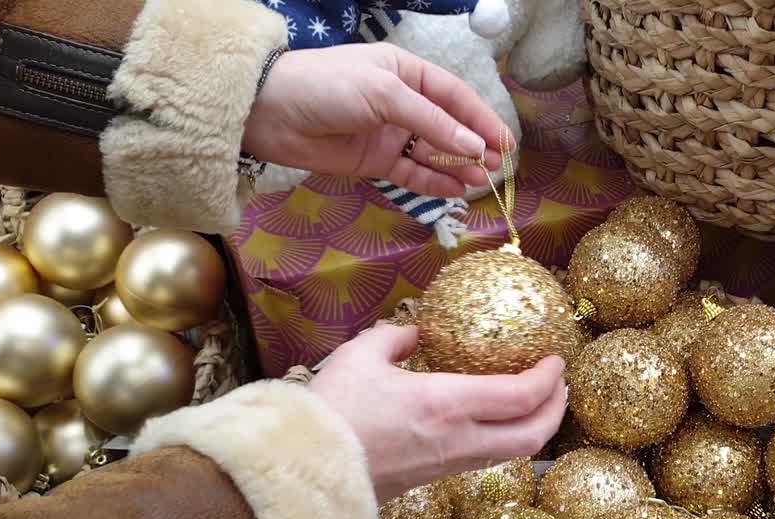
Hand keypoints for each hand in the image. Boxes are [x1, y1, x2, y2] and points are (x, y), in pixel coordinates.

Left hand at [242, 43, 508, 197]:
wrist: (270, 113)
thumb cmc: (328, 86)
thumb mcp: (385, 94)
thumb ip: (432, 123)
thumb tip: (474, 147)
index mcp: (407, 73)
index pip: (455, 97)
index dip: (482, 119)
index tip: (504, 143)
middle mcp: (402, 103)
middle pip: (449, 127)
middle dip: (473, 147)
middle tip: (495, 167)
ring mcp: (389, 134)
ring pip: (433, 154)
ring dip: (458, 167)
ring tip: (481, 181)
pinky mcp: (375, 162)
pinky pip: (412, 174)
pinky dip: (434, 183)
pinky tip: (456, 190)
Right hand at [308, 325, 566, 502]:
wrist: (303, 476)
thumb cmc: (330, 414)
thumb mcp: (358, 357)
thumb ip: (391, 339)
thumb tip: (411, 335)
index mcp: (448, 404)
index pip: (522, 396)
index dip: (549, 379)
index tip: (557, 361)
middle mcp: (459, 440)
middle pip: (532, 435)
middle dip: (555, 410)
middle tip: (559, 387)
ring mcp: (448, 465)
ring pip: (512, 453)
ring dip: (533, 428)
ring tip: (535, 405)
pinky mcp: (432, 481)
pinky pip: (484, 461)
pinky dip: (503, 440)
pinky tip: (493, 424)